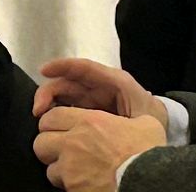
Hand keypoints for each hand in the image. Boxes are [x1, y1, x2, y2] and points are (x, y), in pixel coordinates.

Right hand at [34, 59, 162, 124]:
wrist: (157, 128)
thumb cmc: (150, 117)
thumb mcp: (145, 115)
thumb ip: (129, 115)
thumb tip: (109, 121)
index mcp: (113, 82)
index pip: (85, 68)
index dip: (63, 66)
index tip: (44, 70)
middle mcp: (98, 87)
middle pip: (68, 82)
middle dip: (49, 91)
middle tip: (38, 110)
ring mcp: (90, 100)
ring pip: (64, 96)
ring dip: (49, 104)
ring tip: (40, 118)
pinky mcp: (86, 113)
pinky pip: (66, 109)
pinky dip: (54, 114)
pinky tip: (48, 126)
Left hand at [34, 106, 165, 191]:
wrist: (147, 181)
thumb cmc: (147, 154)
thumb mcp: (145, 123)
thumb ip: (128, 119)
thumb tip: (132, 121)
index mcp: (89, 122)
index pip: (51, 116)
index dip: (53, 122)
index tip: (60, 128)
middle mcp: (74, 143)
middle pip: (40, 141)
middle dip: (49, 145)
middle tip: (61, 149)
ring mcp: (71, 169)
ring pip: (48, 167)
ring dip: (58, 168)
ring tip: (72, 170)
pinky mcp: (73, 189)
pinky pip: (60, 186)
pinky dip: (68, 185)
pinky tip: (81, 183)